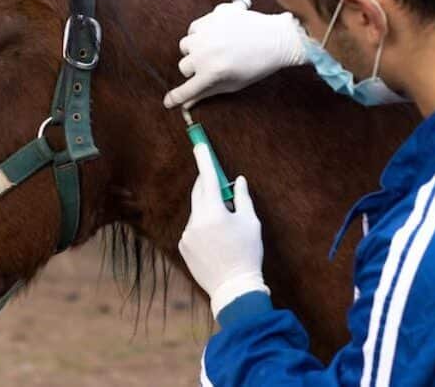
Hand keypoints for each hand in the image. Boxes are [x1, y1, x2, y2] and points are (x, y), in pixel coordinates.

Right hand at [163, 0, 306, 108]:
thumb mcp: (233, 84)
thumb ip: (208, 93)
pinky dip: (201, 34)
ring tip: (213, 50)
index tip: (168, 102)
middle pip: (184, 66)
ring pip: (186, 45)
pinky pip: (195, 28)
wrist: (278, 38)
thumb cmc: (258, 66)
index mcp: (212, 73)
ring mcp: (208, 33)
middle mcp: (206, 53)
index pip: (187, 89)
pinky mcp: (213, 16)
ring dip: (195, 50)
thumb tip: (187, 105)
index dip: (176, 97)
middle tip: (211, 68)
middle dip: (194, 70)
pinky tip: (216, 36)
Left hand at [178, 144, 268, 317]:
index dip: (205, 160)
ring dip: (208, 209)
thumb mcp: (251, 223)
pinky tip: (216, 240)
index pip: (208, 179)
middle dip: (207, 183)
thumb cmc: (247, 253)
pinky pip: (193, 228)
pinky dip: (203, 225)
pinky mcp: (183, 246)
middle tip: (218, 180)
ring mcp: (187, 234)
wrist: (233, 288)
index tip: (199, 145)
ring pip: (197, 212)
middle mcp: (196, 221)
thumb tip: (237, 181)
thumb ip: (242, 198)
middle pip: (199, 193)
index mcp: (214, 213)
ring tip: (225, 225)